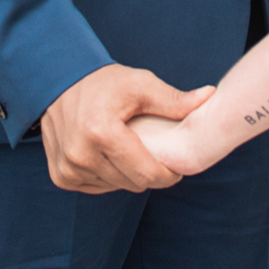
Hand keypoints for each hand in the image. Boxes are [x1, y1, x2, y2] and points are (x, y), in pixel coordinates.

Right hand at [40, 65, 212, 192]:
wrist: (59, 81)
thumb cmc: (105, 82)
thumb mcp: (141, 85)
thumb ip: (174, 100)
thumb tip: (209, 96)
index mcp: (102, 133)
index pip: (147, 174)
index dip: (168, 174)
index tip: (175, 164)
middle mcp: (81, 155)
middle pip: (134, 183)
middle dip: (148, 171)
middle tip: (152, 150)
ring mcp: (68, 168)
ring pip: (116, 187)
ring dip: (126, 173)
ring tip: (127, 147)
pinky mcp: (61, 176)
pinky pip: (98, 187)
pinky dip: (107, 175)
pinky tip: (107, 154)